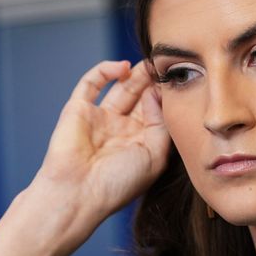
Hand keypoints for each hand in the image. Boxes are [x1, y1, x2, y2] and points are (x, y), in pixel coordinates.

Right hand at [34, 59, 169, 225]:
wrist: (77, 193)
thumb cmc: (118, 183)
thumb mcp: (155, 157)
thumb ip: (161, 124)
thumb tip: (154, 94)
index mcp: (139, 144)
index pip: (157, 112)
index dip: (166, 97)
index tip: (178, 84)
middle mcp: (120, 130)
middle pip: (141, 97)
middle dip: (153, 80)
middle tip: (165, 64)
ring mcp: (99, 119)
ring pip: (120, 87)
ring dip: (135, 73)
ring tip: (150, 62)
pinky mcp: (78, 109)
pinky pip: (90, 83)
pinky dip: (106, 70)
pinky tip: (123, 67)